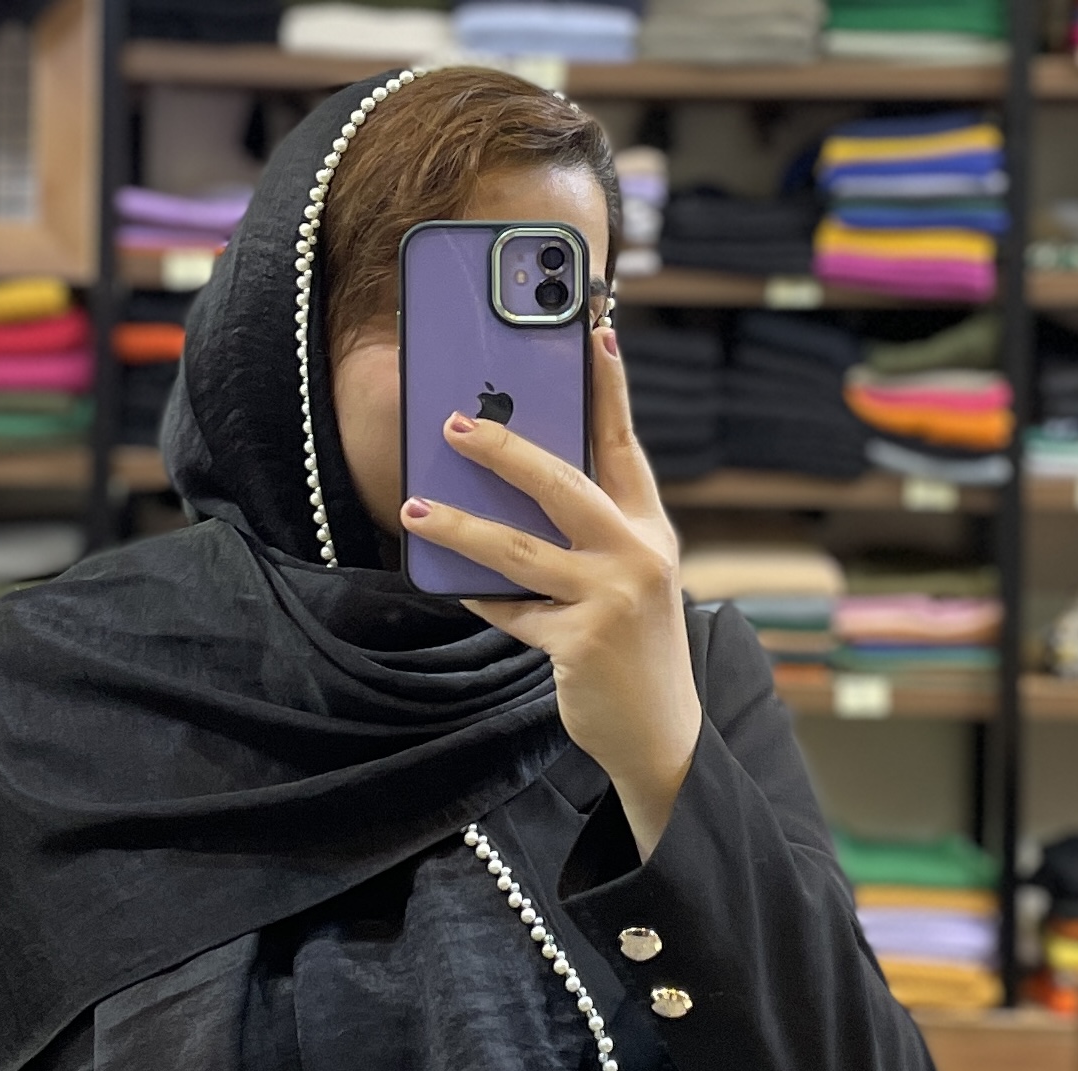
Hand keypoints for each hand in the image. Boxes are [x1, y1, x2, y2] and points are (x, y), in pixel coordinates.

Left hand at [400, 325, 699, 857]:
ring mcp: (610, 599)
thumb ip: (589, 538)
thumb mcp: (628, 582)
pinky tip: (451, 582)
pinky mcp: (580, 642)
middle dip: (503, 447)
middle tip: (453, 424)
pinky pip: (511, 610)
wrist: (660, 733)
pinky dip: (480, 598)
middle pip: (561, 484)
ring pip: (520, 549)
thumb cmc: (633, 649)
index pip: (623, 445)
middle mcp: (637, 555)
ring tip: (416, 509)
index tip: (594, 329)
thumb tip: (514, 494)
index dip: (608, 387)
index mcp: (650, 530)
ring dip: (461, 526)